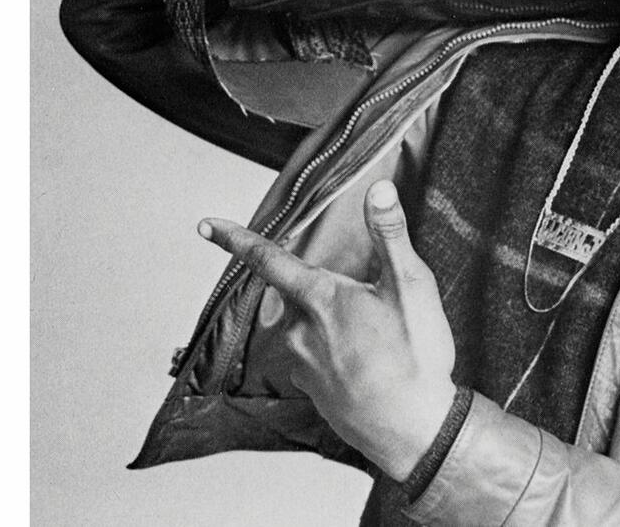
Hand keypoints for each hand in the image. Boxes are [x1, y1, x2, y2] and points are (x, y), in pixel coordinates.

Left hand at [197, 180, 456, 480]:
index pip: (268, 259)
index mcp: (319, 298)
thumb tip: (379, 189)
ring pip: (312, 330)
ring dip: (338, 329)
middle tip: (377, 310)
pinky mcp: (313, 393)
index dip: (236, 239)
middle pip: (302, 296)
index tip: (206, 226)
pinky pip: (320, 362)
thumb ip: (390, 234)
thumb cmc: (414, 357)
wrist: (413, 430)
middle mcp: (299, 331)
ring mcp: (303, 366)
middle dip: (331, 295)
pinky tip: (372, 367)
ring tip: (382, 343)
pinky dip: (342, 358)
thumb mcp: (411, 286)